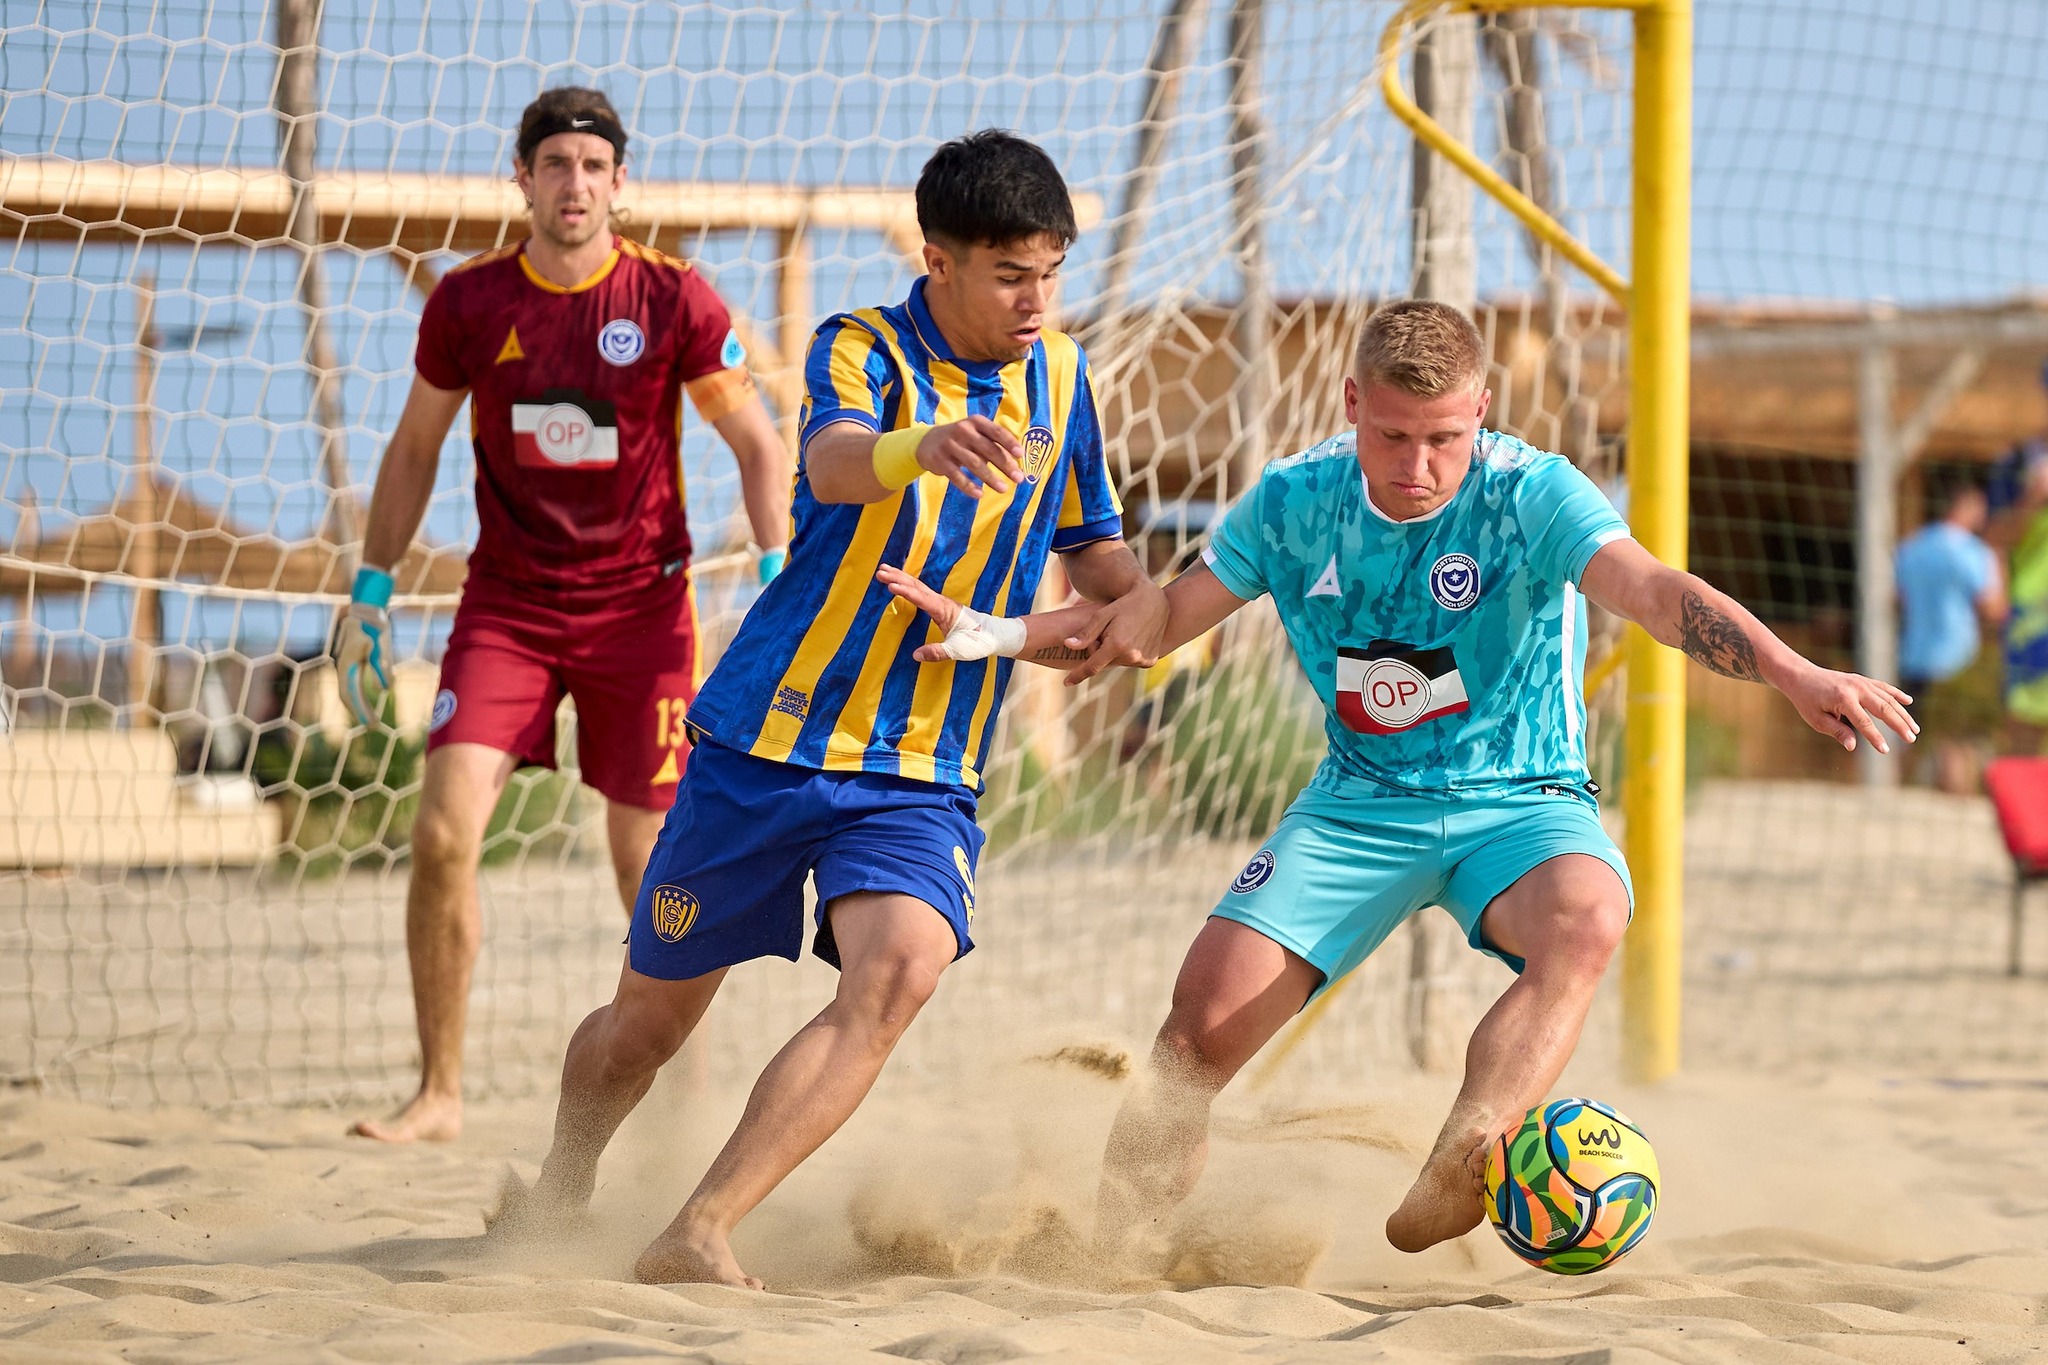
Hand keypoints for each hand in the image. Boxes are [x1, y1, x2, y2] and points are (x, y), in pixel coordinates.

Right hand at [334, 602, 390, 726]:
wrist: (366, 606)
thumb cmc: (376, 624)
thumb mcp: (383, 644)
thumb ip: (383, 666)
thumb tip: (384, 690)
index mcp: (348, 662)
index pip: (351, 693)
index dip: (361, 710)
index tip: (371, 724)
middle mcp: (342, 665)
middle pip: (348, 695)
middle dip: (360, 711)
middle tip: (373, 727)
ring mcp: (344, 663)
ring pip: (348, 689)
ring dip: (358, 705)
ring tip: (370, 719)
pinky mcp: (349, 661)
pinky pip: (351, 682)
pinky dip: (357, 695)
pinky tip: (365, 703)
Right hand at [875, 565, 1019, 661]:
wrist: (995, 635)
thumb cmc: (978, 641)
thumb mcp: (958, 650)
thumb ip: (937, 652)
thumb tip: (916, 655)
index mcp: (943, 610)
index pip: (921, 598)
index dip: (905, 591)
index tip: (890, 585)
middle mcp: (941, 602)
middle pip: (916, 586)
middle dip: (897, 577)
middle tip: (879, 571)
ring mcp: (941, 602)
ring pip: (918, 586)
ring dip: (901, 577)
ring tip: (884, 569)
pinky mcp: (941, 606)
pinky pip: (921, 591)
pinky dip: (908, 585)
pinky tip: (901, 583)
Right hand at [918, 417, 1026, 498]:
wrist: (927, 442)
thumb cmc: (962, 440)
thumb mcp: (977, 436)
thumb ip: (995, 448)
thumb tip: (1016, 467)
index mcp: (976, 422)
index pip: (996, 431)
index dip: (1009, 443)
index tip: (1020, 455)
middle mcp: (963, 430)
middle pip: (988, 449)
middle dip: (1005, 465)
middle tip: (1019, 478)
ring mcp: (950, 445)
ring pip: (974, 464)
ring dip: (990, 478)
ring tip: (1003, 489)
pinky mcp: (940, 460)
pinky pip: (957, 476)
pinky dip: (969, 486)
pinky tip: (979, 494)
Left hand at [1059, 577, 1169, 685]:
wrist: (1156, 602)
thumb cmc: (1125, 604)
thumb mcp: (1102, 615)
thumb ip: (1086, 634)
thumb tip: (1067, 645)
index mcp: (1117, 645)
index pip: (1091, 667)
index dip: (1077, 675)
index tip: (1067, 682)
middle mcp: (1131, 656)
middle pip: (1105, 662)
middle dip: (1101, 651)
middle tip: (1108, 631)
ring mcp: (1142, 660)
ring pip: (1118, 662)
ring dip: (1115, 653)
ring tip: (1123, 632)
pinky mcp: (1150, 661)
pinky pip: (1131, 662)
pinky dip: (1128, 654)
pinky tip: (1133, 638)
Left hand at [1780, 662, 1918, 754]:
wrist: (1802, 676)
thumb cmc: (1807, 701)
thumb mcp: (1817, 720)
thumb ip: (1837, 731)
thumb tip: (1853, 747)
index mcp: (1843, 699)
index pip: (1864, 723)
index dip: (1876, 738)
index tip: (1886, 751)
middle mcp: (1856, 688)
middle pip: (1884, 708)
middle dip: (1899, 725)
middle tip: (1912, 739)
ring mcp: (1861, 682)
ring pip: (1888, 699)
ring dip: (1903, 713)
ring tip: (1914, 729)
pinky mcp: (1863, 680)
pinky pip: (1884, 687)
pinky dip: (1897, 694)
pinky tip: (1909, 702)